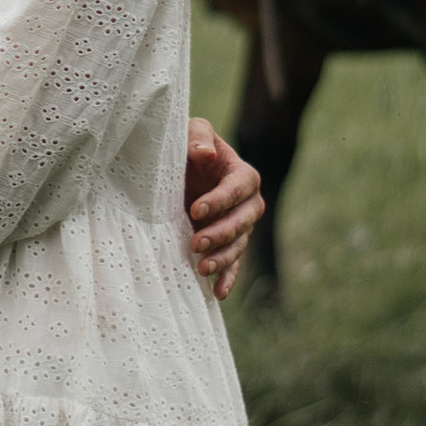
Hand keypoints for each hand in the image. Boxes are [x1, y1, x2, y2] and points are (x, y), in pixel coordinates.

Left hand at [184, 119, 262, 299]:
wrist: (178, 171)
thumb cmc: (185, 147)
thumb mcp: (190, 132)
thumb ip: (198, 137)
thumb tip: (205, 155)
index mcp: (242, 174)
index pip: (237, 188)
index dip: (219, 200)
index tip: (196, 210)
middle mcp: (247, 203)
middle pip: (242, 221)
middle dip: (221, 234)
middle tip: (196, 243)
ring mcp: (240, 226)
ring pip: (238, 245)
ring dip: (223, 258)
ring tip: (202, 268)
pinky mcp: (228, 244)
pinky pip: (233, 264)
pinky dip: (227, 278)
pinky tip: (217, 292)